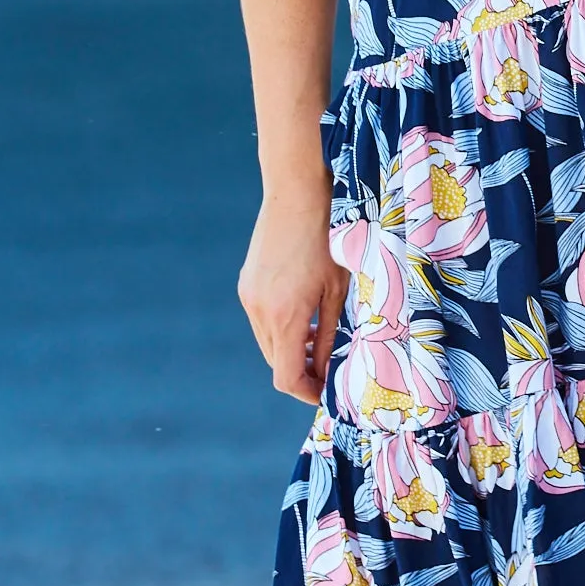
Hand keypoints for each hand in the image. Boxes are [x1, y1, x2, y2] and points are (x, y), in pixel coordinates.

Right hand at [237, 174, 348, 405]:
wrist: (295, 193)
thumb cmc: (329, 239)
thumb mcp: (338, 291)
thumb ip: (330, 336)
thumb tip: (327, 370)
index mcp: (286, 316)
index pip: (286, 377)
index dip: (307, 392)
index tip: (327, 392)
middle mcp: (260, 311)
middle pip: (276, 363)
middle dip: (301, 372)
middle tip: (329, 370)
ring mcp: (249, 296)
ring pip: (268, 342)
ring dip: (291, 350)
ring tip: (319, 340)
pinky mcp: (246, 284)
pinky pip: (261, 321)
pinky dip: (281, 328)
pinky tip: (303, 313)